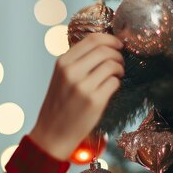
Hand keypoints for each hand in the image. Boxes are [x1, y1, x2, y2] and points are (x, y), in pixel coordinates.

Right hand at [29, 33, 124, 160]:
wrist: (52, 133)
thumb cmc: (59, 105)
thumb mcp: (61, 77)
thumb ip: (77, 61)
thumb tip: (104, 46)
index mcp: (62, 62)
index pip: (92, 39)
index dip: (110, 39)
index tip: (118, 44)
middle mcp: (71, 72)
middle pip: (105, 49)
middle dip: (118, 53)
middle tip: (120, 61)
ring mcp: (83, 86)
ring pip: (112, 64)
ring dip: (120, 67)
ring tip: (117, 74)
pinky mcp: (95, 101)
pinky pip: (114, 82)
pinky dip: (117, 82)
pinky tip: (111, 87)